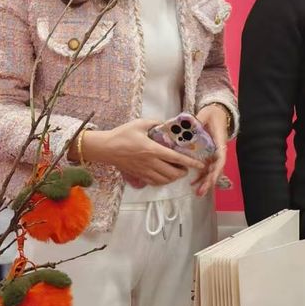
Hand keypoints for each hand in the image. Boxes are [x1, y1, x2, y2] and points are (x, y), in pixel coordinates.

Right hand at [80, 120, 199, 187]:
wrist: (105, 148)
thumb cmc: (121, 135)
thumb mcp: (139, 123)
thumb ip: (155, 122)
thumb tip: (166, 123)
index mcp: (152, 149)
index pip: (176, 158)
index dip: (190, 162)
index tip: (199, 164)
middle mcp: (150, 163)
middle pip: (173, 173)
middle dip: (183, 172)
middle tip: (186, 167)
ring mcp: (144, 171)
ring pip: (165, 180)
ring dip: (174, 178)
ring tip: (177, 171)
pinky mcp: (138, 176)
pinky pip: (154, 183)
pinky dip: (163, 181)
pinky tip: (164, 176)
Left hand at [193, 105, 231, 196]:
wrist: (217, 112)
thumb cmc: (212, 114)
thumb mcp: (205, 115)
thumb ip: (197, 121)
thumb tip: (186, 127)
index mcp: (219, 142)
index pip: (220, 159)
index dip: (216, 170)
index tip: (211, 178)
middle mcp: (218, 151)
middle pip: (216, 169)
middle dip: (209, 182)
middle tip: (201, 192)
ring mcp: (213, 154)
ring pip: (211, 171)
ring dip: (205, 182)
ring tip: (198, 193)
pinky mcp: (208, 155)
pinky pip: (206, 168)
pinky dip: (201, 177)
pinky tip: (193, 184)